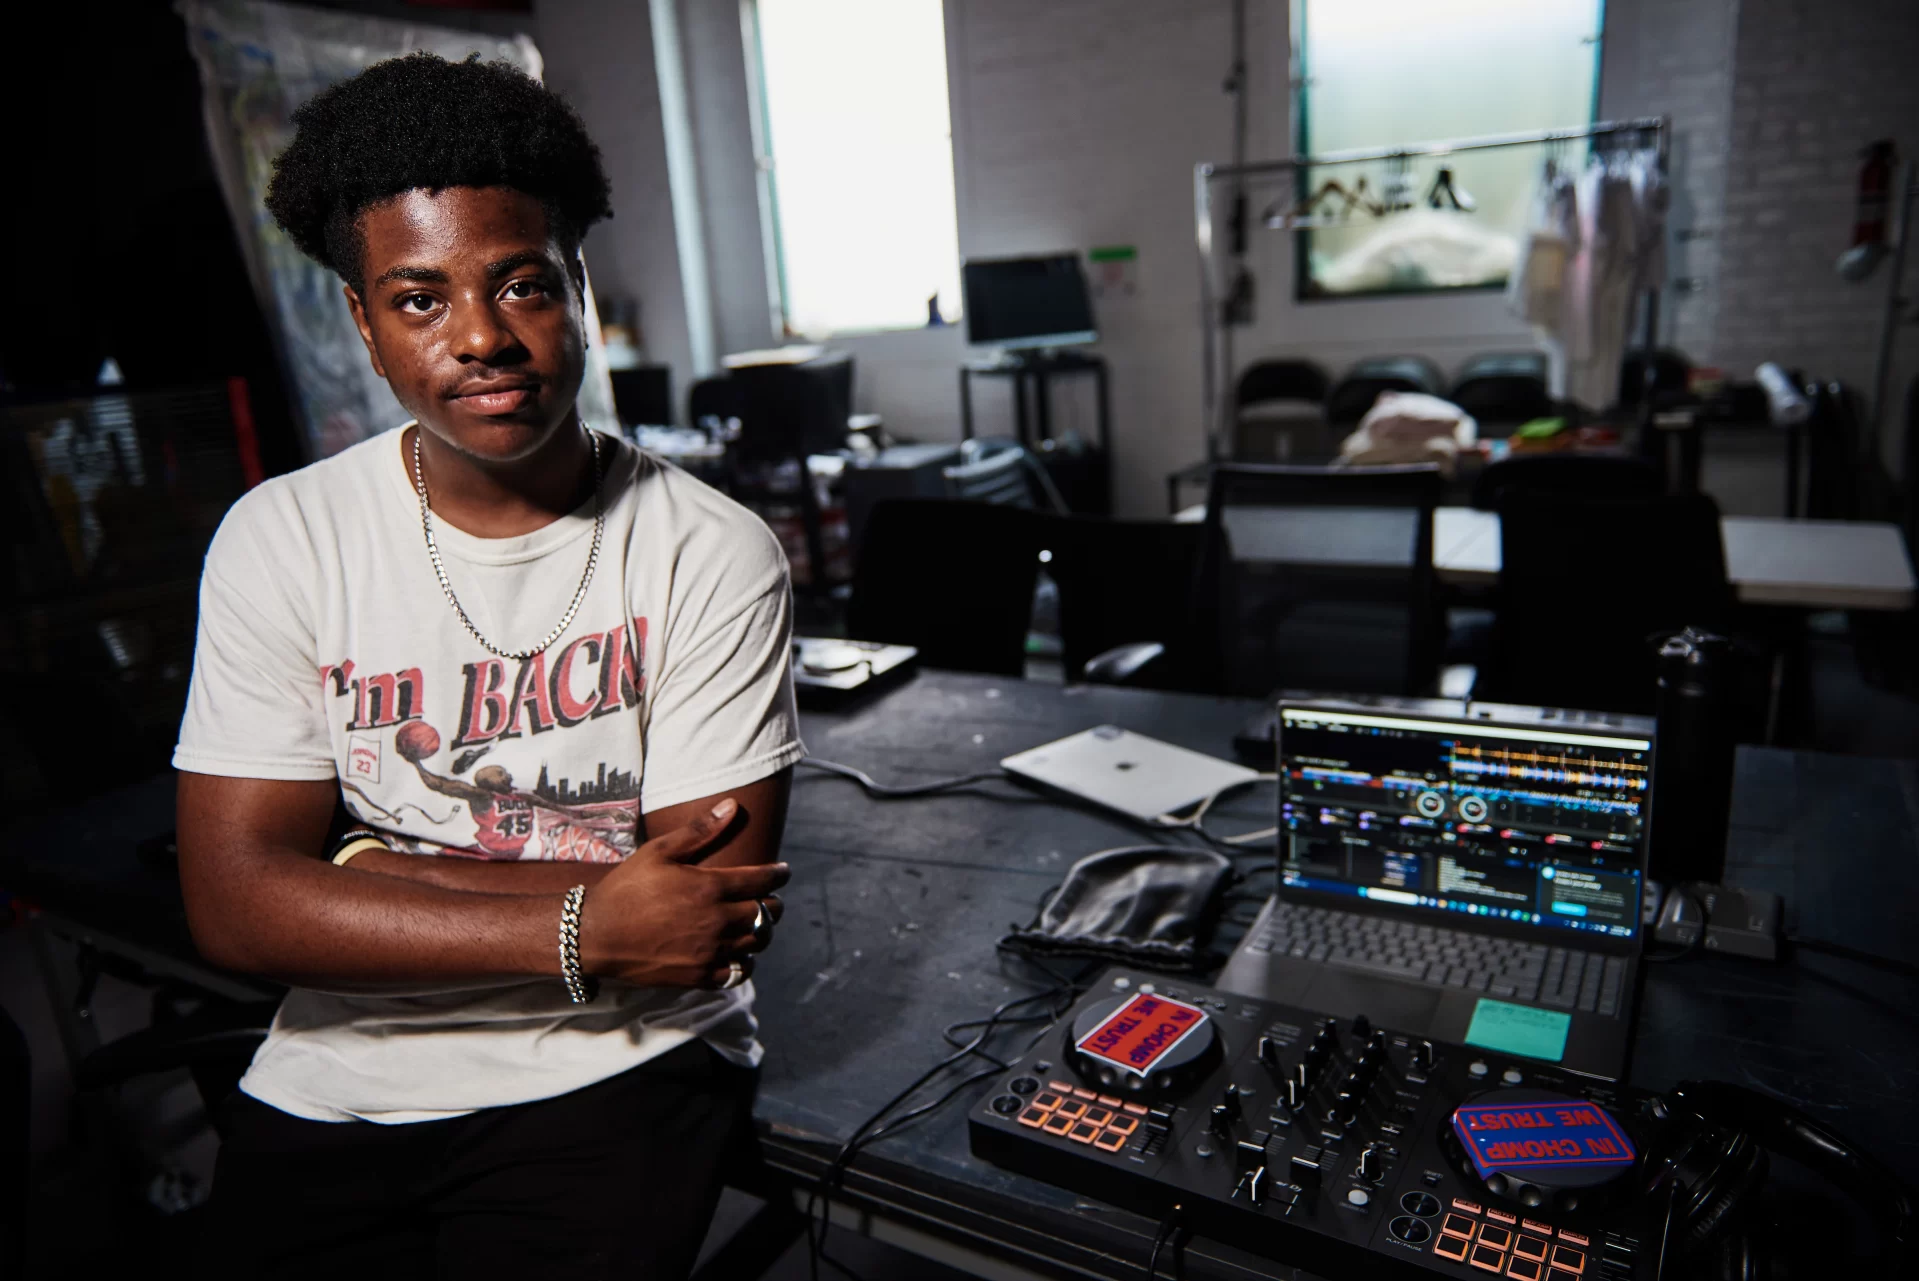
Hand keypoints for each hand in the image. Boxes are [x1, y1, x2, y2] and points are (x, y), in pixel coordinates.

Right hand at [575, 798, 788, 987]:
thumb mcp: (659, 852)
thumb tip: (732, 805)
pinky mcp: (699, 976)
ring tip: (755, 923)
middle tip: (769, 897)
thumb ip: (699, 830)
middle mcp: (716, 921)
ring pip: (758, 943)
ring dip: (762, 931)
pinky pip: (738, 973)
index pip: (763, 880)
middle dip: (774, 902)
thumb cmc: (625, 888)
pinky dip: (744, 962)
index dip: (779, 874)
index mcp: (709, 887)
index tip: (783, 872)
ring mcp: (709, 952)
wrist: (595, 935)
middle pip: (767, 913)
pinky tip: (738, 952)